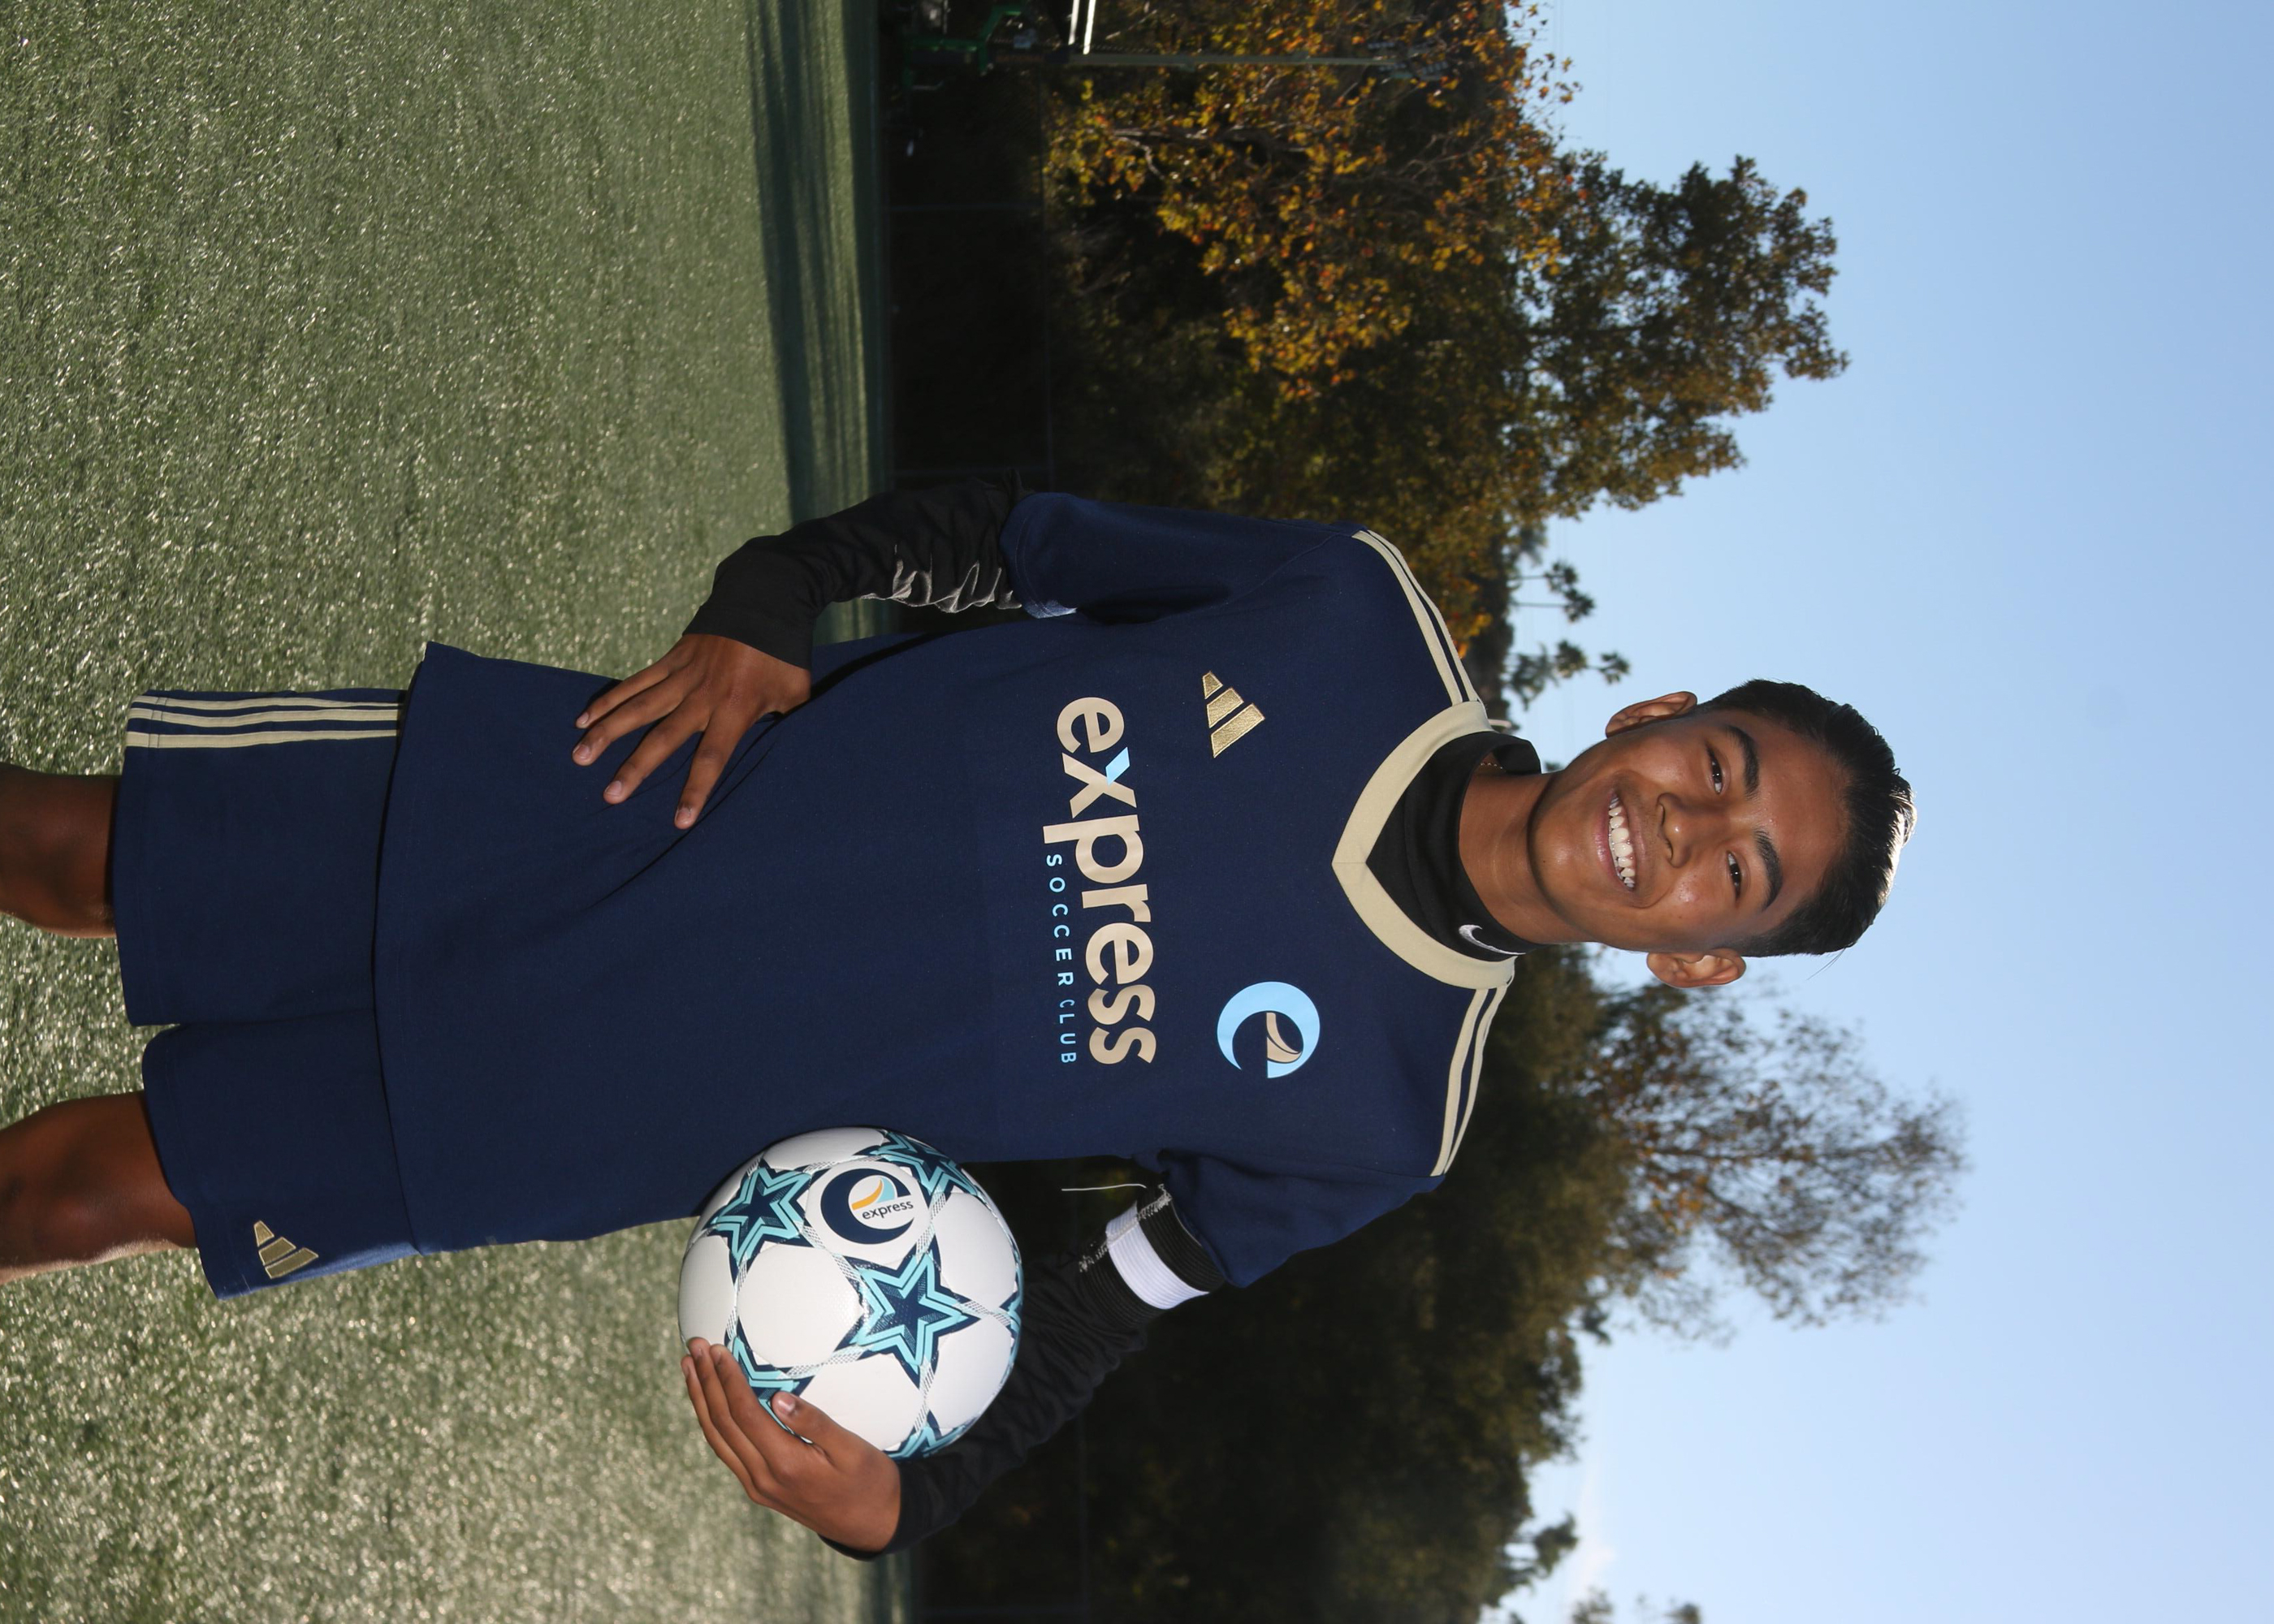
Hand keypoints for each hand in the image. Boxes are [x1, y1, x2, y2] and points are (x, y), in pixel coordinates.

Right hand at [572, 634, 809, 826]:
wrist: (764, 601)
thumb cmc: (783, 656)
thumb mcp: (795, 694)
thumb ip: (784, 724)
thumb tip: (784, 751)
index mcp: (736, 710)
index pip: (712, 757)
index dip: (695, 789)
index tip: (680, 820)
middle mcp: (703, 696)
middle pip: (663, 737)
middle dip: (636, 768)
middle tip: (611, 796)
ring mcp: (682, 676)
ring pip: (637, 708)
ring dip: (606, 733)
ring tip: (579, 757)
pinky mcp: (670, 660)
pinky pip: (635, 683)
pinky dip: (608, 700)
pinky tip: (584, 719)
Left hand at [681, 1339, 901, 1552]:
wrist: (872, 1524)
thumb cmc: (869, 1481)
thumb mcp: (852, 1449)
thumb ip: (815, 1423)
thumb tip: (778, 1398)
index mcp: (786, 1464)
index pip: (744, 1413)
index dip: (728, 1379)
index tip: (717, 1350)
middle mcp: (763, 1478)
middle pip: (722, 1424)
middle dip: (705, 1382)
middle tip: (694, 1347)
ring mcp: (757, 1487)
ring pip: (717, 1439)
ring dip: (700, 1401)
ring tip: (689, 1368)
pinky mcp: (759, 1489)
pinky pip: (726, 1451)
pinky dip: (712, 1422)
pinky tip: (708, 1402)